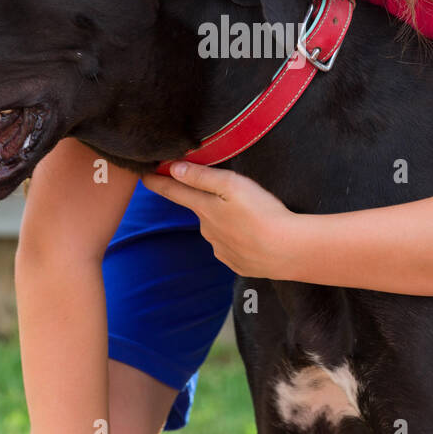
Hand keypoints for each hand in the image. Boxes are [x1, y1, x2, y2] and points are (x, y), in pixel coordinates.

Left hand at [140, 162, 297, 278]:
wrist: (288, 251)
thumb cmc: (262, 213)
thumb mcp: (232, 185)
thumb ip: (201, 177)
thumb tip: (173, 169)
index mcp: (204, 209)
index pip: (174, 192)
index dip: (158, 182)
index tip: (144, 176)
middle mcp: (207, 231)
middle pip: (201, 210)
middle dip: (208, 202)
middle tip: (234, 196)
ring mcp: (221, 250)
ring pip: (218, 229)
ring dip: (228, 222)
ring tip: (253, 217)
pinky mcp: (238, 263)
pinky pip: (232, 247)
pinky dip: (240, 240)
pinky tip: (257, 237)